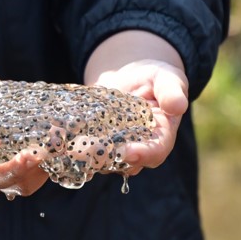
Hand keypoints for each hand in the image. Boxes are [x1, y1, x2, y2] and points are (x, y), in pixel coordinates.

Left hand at [83, 31, 188, 174]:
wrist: (130, 77)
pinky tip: (61, 137)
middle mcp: (140, 149)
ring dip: (87, 156)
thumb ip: (172, 91)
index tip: (126, 152)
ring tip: (72, 147)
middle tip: (90, 152)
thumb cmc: (155, 77)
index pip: (155, 151)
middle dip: (108, 159)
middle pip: (126, 162)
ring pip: (104, 161)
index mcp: (162, 136)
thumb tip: (179, 105)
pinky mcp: (98, 144)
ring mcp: (117, 149)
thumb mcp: (167, 78)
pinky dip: (75, 145)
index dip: (142, 154)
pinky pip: (87, 150)